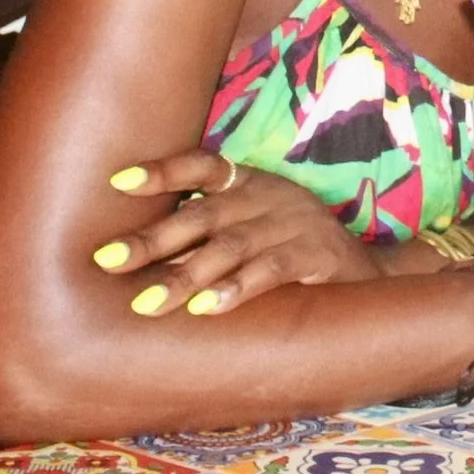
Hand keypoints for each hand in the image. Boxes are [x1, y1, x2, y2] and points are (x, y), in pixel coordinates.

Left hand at [94, 151, 378, 315]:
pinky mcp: (315, 255)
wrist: (367, 274)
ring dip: (185, 275)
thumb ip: (207, 234)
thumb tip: (134, 257)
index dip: (162, 171)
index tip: (117, 183)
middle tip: (106, 260)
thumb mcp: (254, 228)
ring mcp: (294, 224)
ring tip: (147, 303)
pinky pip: (270, 271)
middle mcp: (269, 197)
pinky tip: (206, 307)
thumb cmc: (293, 253)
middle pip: (203, 214)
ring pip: (230, 247)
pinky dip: (236, 288)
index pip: (202, 166)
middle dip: (152, 239)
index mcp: (251, 183)